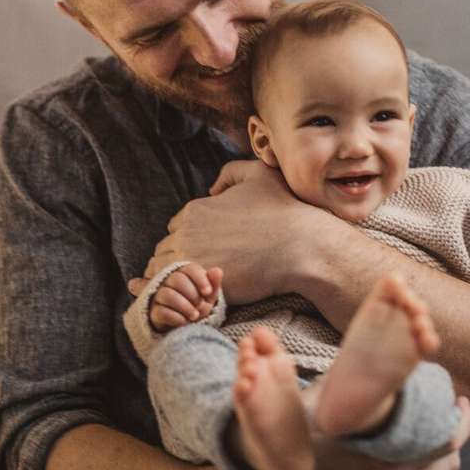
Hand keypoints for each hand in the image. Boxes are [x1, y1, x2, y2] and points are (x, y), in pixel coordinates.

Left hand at [131, 160, 335, 303]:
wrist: (303, 246)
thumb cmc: (285, 211)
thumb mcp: (258, 175)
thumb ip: (231, 173)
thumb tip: (212, 189)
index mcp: (195, 209)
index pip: (177, 228)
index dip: (190, 240)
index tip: (208, 250)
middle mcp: (186, 232)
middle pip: (167, 249)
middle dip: (181, 258)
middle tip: (204, 270)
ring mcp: (191, 259)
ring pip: (166, 271)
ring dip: (178, 278)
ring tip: (200, 285)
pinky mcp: (201, 284)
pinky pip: (177, 291)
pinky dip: (183, 294)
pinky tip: (201, 296)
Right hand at [148, 264, 222, 331]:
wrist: (185, 327)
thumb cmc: (197, 307)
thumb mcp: (208, 297)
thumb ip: (213, 284)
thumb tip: (217, 270)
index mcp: (183, 274)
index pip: (190, 269)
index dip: (200, 279)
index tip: (207, 292)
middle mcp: (168, 282)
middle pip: (177, 279)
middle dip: (192, 294)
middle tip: (200, 306)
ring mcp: (159, 296)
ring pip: (167, 294)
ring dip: (184, 306)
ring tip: (194, 316)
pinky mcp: (153, 312)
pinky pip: (161, 311)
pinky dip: (176, 317)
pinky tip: (184, 322)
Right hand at [208, 396, 469, 469]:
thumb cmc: (297, 440)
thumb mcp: (321, 404)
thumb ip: (348, 382)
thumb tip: (371, 351)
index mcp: (389, 457)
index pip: (447, 440)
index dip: (462, 420)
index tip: (461, 401)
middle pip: (448, 462)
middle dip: (454, 435)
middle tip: (452, 415)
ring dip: (440, 459)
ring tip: (433, 437)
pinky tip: (417, 466)